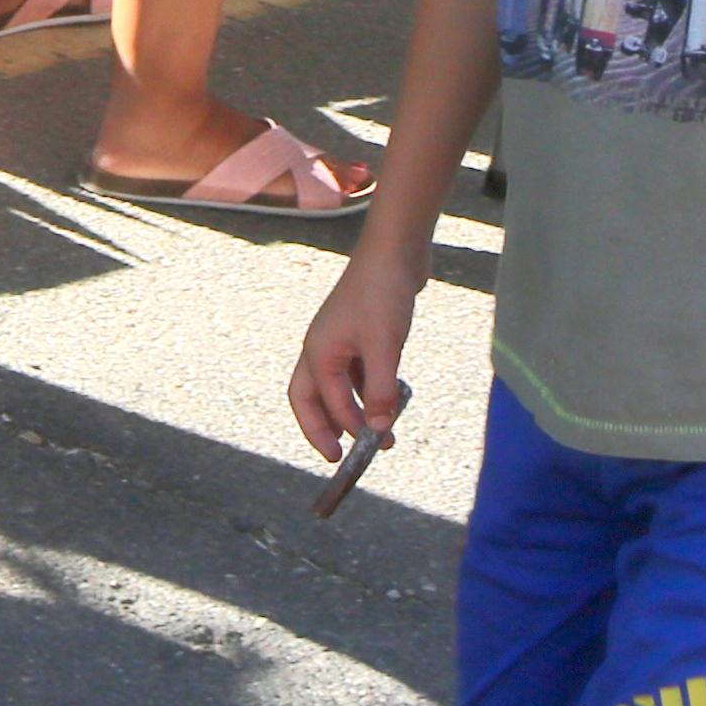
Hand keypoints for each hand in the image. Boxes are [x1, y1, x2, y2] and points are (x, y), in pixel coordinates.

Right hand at [289, 255, 420, 461]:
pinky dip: (369, 389)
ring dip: (356, 411)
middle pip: (311, 398)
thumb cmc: (382, 294)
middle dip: (324, 428)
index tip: (364, 452)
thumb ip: (380, 392)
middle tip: (342, 455)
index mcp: (319, 353)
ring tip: (383, 433)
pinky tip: (391, 398)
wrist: (394, 250)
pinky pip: (356, 372)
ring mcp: (340, 340)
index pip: (327, 403)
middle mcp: (322, 348)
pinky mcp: (360, 333)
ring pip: (338, 387)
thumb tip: (378, 431)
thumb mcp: (384, 348)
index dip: (346, 430)